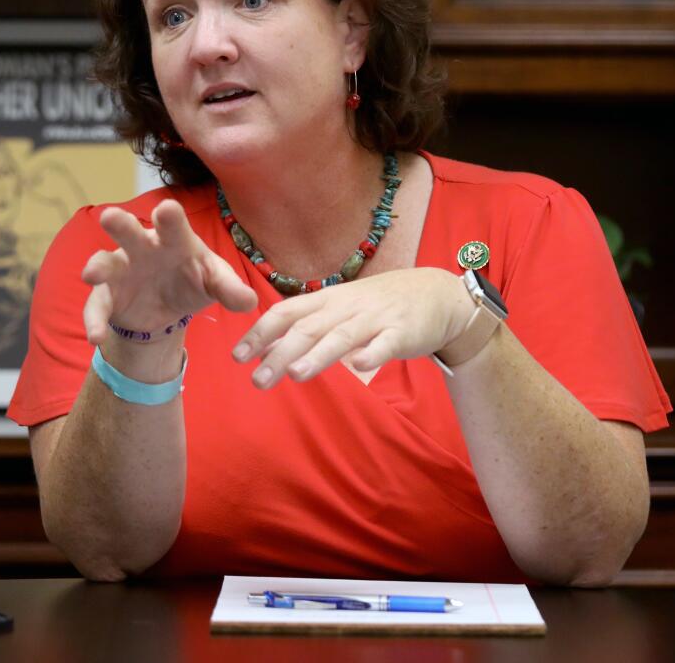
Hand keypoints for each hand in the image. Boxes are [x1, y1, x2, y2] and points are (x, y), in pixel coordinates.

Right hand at [80, 199, 257, 349]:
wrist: (168, 308)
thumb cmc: (193, 280)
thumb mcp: (215, 283)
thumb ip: (230, 290)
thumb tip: (250, 302)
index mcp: (174, 239)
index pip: (173, 225)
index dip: (169, 217)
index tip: (167, 210)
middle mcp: (143, 248)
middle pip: (130, 231)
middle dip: (120, 223)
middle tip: (110, 216)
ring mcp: (121, 269)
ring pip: (105, 262)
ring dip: (97, 266)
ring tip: (91, 274)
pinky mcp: (107, 295)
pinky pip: (97, 306)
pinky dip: (95, 320)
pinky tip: (96, 336)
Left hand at [231, 268, 472, 388]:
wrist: (436, 294)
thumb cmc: (379, 306)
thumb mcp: (339, 311)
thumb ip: (305, 329)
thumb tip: (265, 350)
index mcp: (327, 301)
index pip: (286, 312)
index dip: (260, 332)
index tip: (237, 356)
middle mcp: (346, 307)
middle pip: (307, 328)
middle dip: (279, 353)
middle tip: (256, 380)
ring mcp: (375, 318)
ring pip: (342, 336)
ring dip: (318, 355)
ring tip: (295, 374)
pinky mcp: (402, 332)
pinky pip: (385, 344)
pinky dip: (372, 354)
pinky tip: (358, 368)